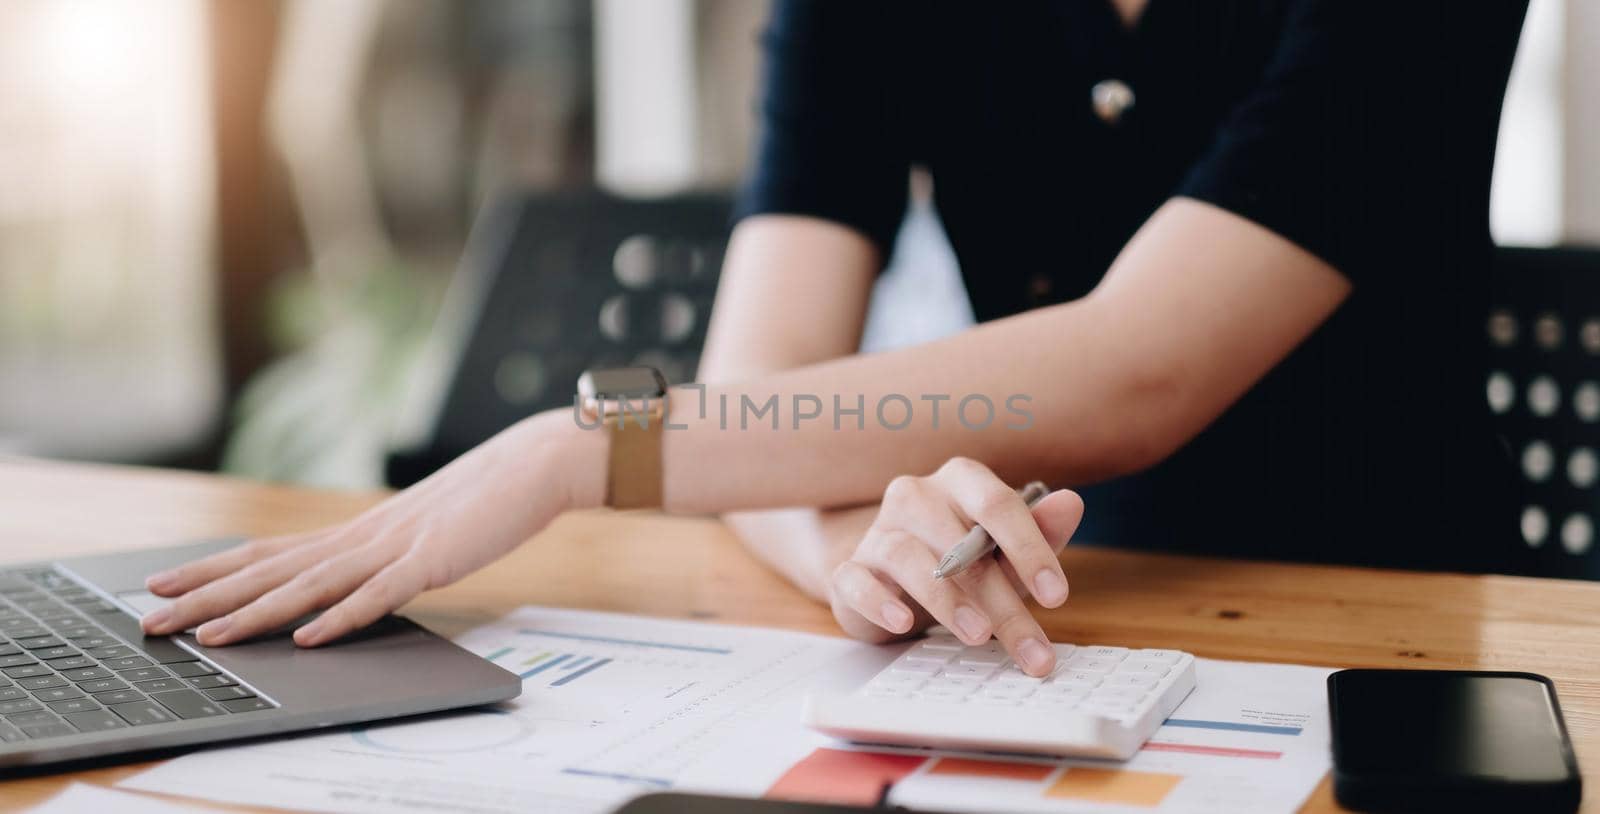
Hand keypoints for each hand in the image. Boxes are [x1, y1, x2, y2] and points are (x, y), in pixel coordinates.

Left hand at [140, 411, 600, 646]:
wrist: (536, 463)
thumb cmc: (489, 496)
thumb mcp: (428, 529)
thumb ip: (391, 554)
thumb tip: (360, 581)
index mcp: (361, 530)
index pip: (272, 551)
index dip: (214, 569)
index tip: (164, 584)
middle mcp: (365, 536)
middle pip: (273, 569)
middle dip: (208, 597)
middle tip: (151, 618)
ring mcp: (396, 547)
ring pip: (312, 585)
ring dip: (256, 613)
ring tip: (208, 638)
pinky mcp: (433, 560)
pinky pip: (380, 596)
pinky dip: (342, 618)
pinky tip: (309, 636)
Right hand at [828, 457, 1084, 676]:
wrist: (891, 582)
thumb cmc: (959, 562)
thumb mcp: (1005, 551)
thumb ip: (1039, 531)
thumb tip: (1071, 503)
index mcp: (959, 481)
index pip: (996, 502)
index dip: (1029, 549)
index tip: (1057, 597)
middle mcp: (914, 496)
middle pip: (959, 542)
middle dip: (1002, 601)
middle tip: (1032, 648)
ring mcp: (877, 532)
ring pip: (908, 557)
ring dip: (946, 600)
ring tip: (978, 636)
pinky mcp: (848, 571)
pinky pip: (856, 579)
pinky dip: (879, 601)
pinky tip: (904, 623)